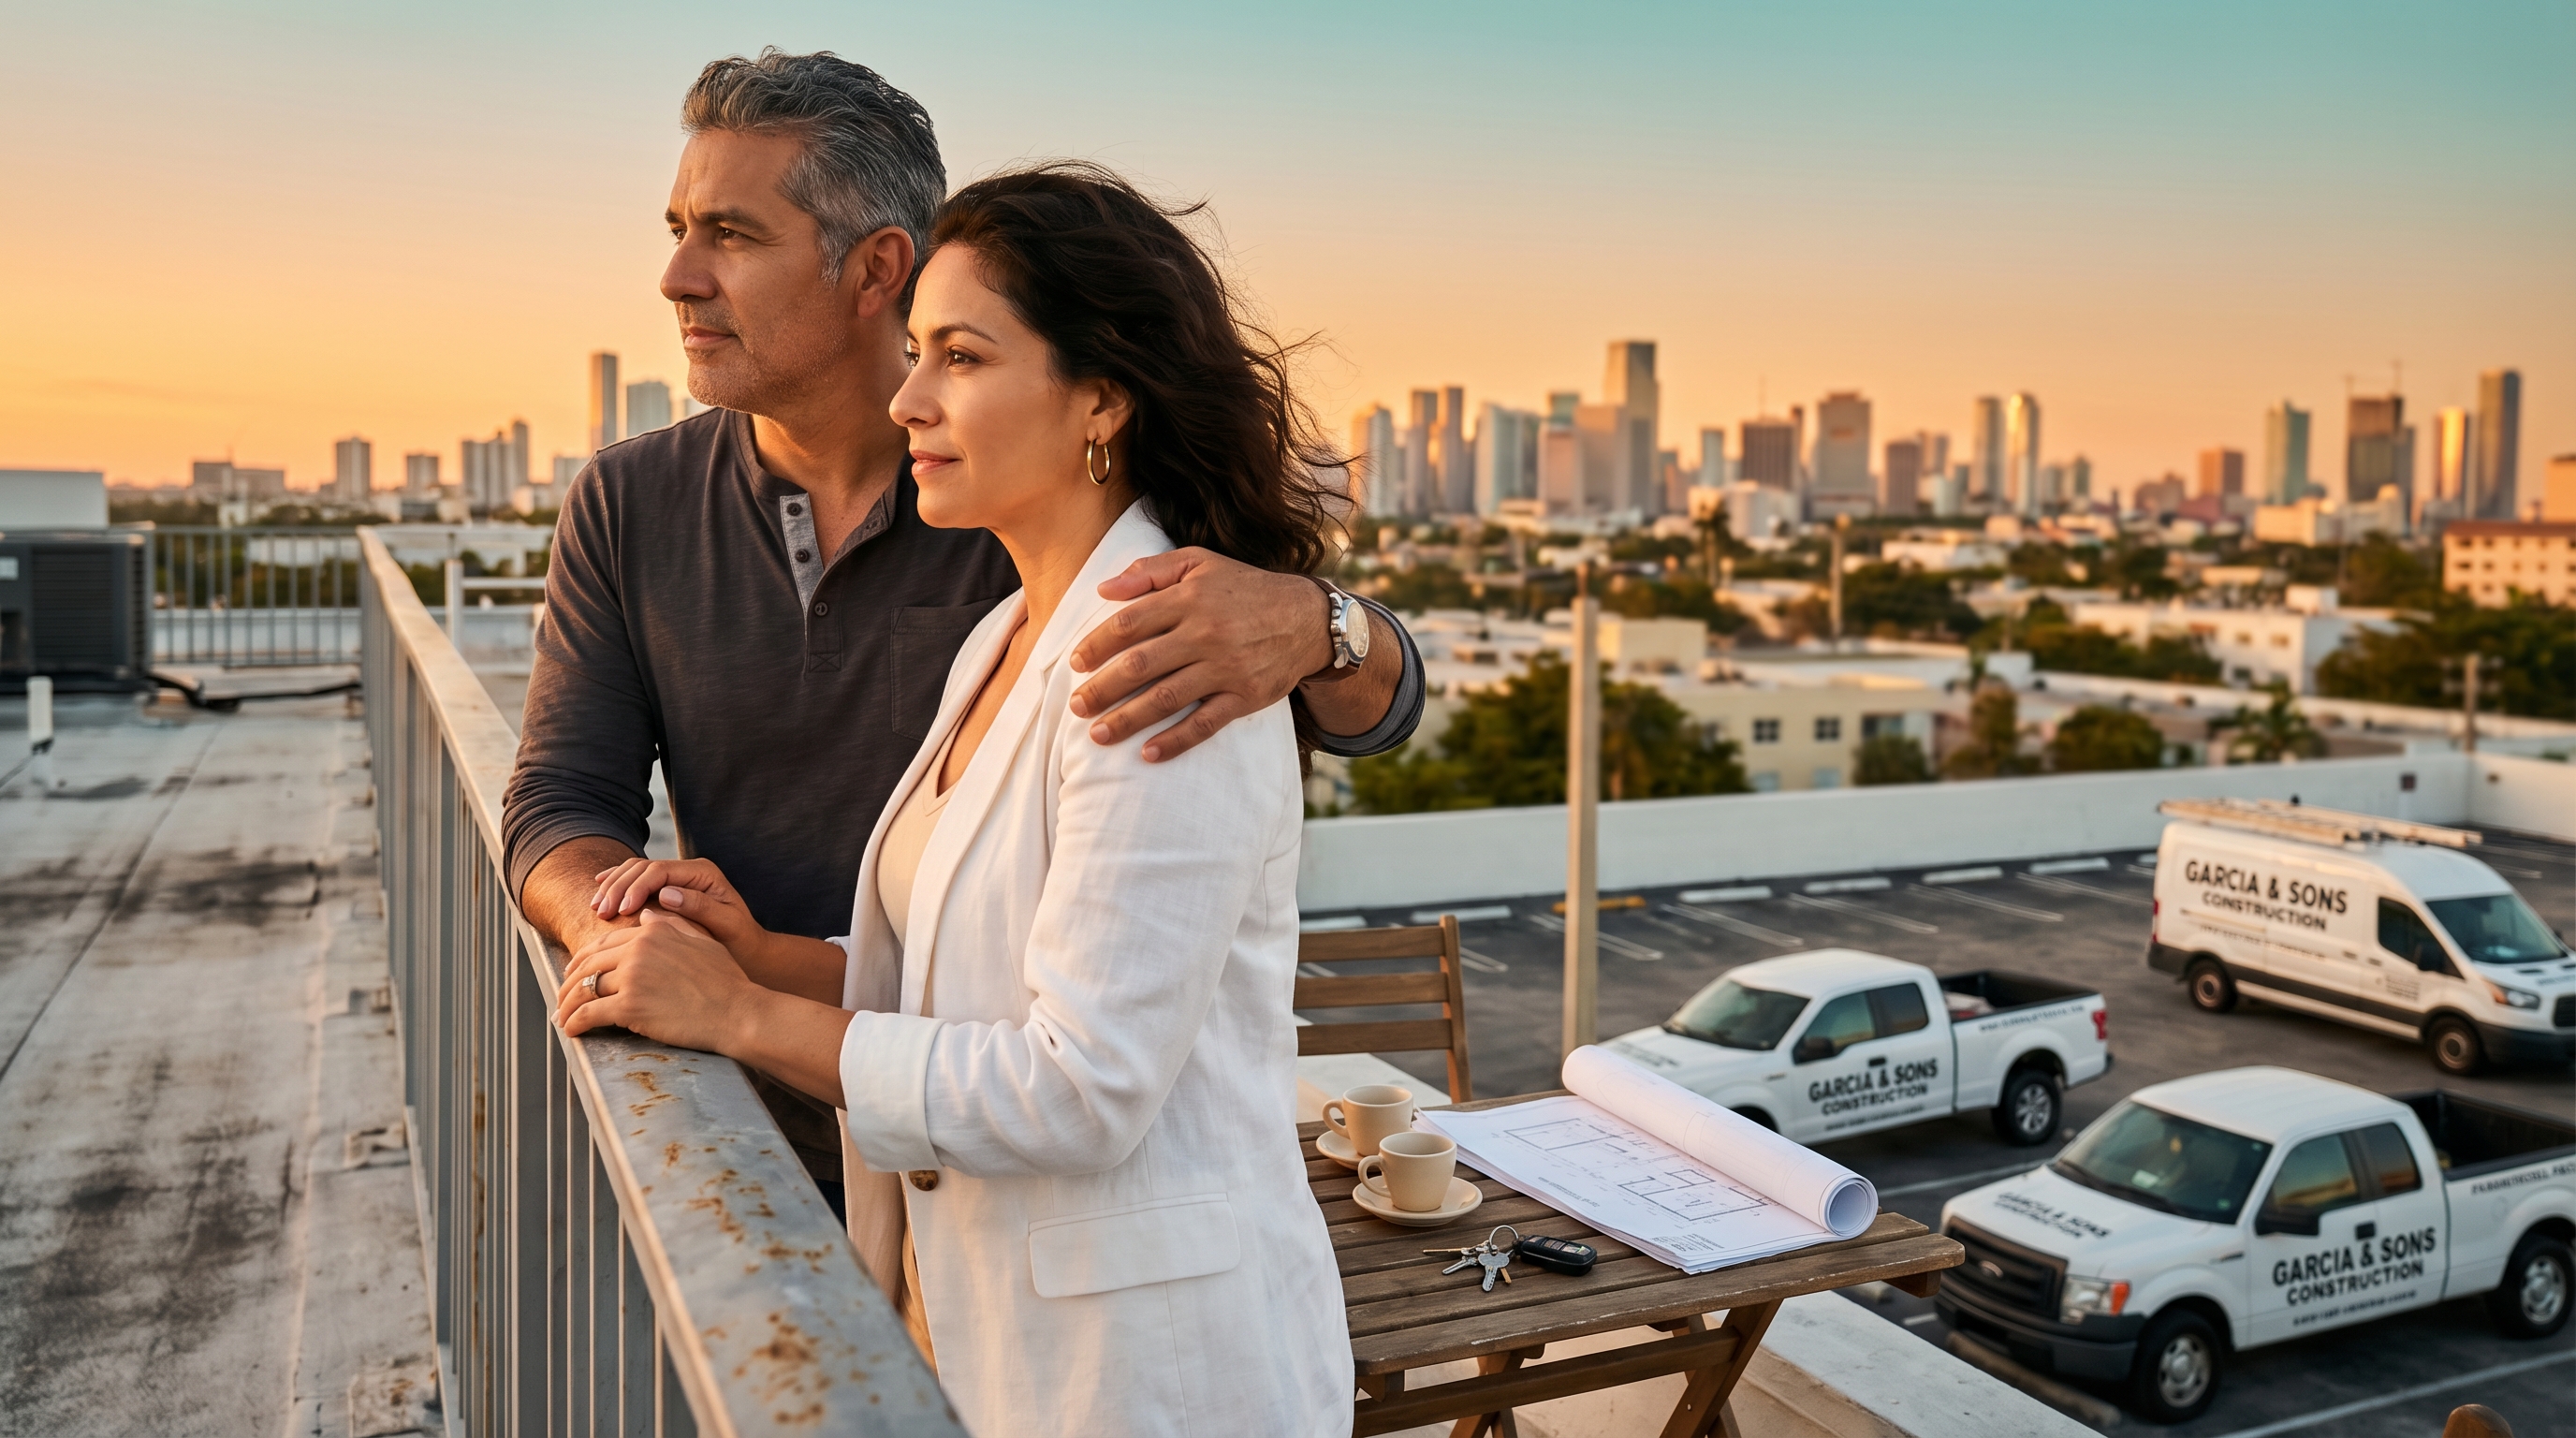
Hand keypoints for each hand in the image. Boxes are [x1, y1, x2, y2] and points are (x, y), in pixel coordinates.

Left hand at [556, 908, 761, 1050]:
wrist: (737, 1012)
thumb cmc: (726, 982)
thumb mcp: (702, 942)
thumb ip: (672, 925)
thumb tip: (645, 913)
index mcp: (652, 932)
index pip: (603, 943)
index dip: (583, 960)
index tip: (574, 973)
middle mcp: (638, 949)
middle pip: (587, 965)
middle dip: (569, 983)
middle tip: (562, 998)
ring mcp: (632, 977)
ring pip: (584, 989)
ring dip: (567, 1006)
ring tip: (562, 1018)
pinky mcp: (629, 1006)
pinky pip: (589, 1014)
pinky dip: (574, 1023)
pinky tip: (570, 1030)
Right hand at [590, 856, 762, 949]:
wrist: (749, 950)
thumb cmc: (741, 941)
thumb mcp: (727, 925)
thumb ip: (700, 907)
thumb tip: (666, 894)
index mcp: (702, 873)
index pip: (659, 871)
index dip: (636, 888)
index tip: (621, 911)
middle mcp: (688, 870)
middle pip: (643, 867)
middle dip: (618, 887)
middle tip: (601, 911)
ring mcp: (676, 878)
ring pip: (635, 871)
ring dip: (612, 887)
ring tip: (597, 908)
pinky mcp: (667, 889)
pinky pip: (636, 881)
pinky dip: (616, 884)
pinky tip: (600, 892)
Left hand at [1068, 549, 1329, 761]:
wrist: (1308, 618)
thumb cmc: (1244, 589)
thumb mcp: (1200, 562)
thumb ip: (1151, 570)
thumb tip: (1104, 588)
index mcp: (1189, 598)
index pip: (1130, 623)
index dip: (1097, 645)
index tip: (1075, 663)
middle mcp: (1205, 633)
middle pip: (1141, 664)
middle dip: (1102, 689)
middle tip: (1076, 706)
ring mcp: (1226, 668)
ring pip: (1166, 698)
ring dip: (1127, 719)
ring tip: (1097, 735)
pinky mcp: (1245, 696)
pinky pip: (1204, 723)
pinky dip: (1175, 741)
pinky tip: (1147, 754)